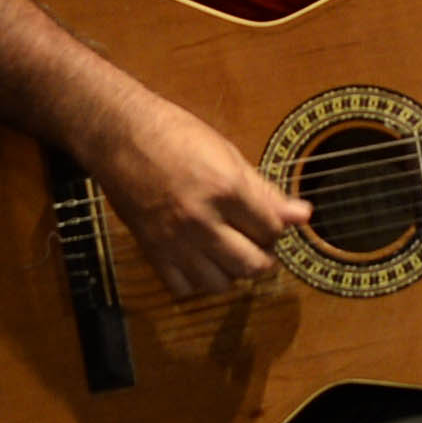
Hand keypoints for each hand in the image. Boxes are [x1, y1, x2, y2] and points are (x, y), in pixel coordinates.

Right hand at [94, 95, 310, 298]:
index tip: (267, 221)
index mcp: (225, 189)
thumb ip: (265, 191)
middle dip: (262, 257)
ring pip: (220, 284)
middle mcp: (201, 220)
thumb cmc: (174, 135)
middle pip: (252, 265)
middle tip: (255, 242)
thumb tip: (302, 216)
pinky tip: (199, 259)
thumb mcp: (227, 154)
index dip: (276, 228)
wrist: (120, 135)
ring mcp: (174, 240)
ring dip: (231, 272)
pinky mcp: (152, 251)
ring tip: (228, 250)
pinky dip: (196, 280)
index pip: (271, 230)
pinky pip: (183, 288)